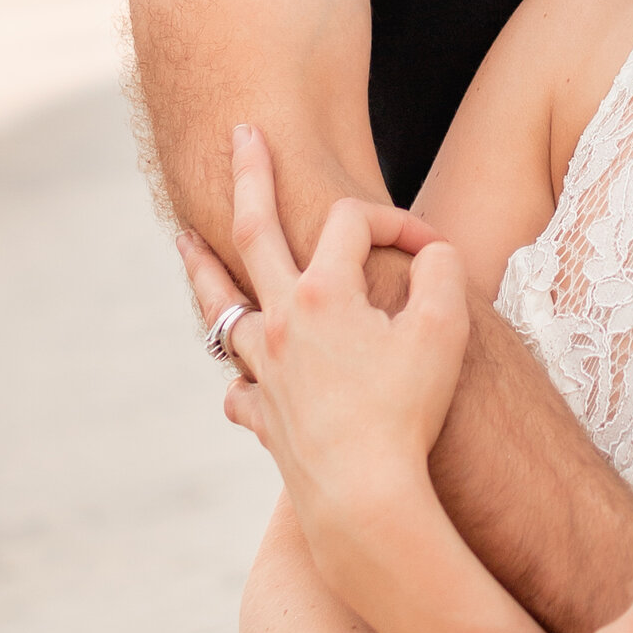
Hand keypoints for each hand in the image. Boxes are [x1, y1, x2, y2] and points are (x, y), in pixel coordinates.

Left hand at [177, 126, 466, 523]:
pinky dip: (237, 376)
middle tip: (240, 134)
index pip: (351, 221)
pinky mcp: (265, 418)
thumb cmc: (407, 414)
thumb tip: (434, 254)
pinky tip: (237, 376)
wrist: (363, 499)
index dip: (395, 220)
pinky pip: (239, 389)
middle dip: (249, 176)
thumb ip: (444, 275)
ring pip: (222, 308)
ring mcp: (266, 371)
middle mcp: (282, 322)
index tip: (432, 247)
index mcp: (324, 292)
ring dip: (205, 270)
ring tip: (185, 241)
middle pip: (254, 232)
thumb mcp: (446, 332)